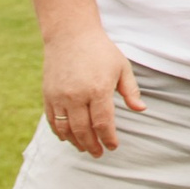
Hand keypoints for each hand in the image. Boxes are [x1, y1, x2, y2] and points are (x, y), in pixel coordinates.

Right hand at [42, 27, 144, 156]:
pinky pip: (53, 120)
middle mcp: (77, 95)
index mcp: (98, 89)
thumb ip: (131, 90)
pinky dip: (60, 133)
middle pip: (84, 131)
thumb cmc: (101, 51)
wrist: (70, 35)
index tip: (113, 146)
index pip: (103, 123)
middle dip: (93, 145)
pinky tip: (68, 138)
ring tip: (85, 149)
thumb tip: (141, 109)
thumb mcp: (122, 67)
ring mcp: (59, 96)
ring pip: (66, 129)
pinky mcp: (48, 95)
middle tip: (99, 153)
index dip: (108, 139)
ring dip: (76, 143)